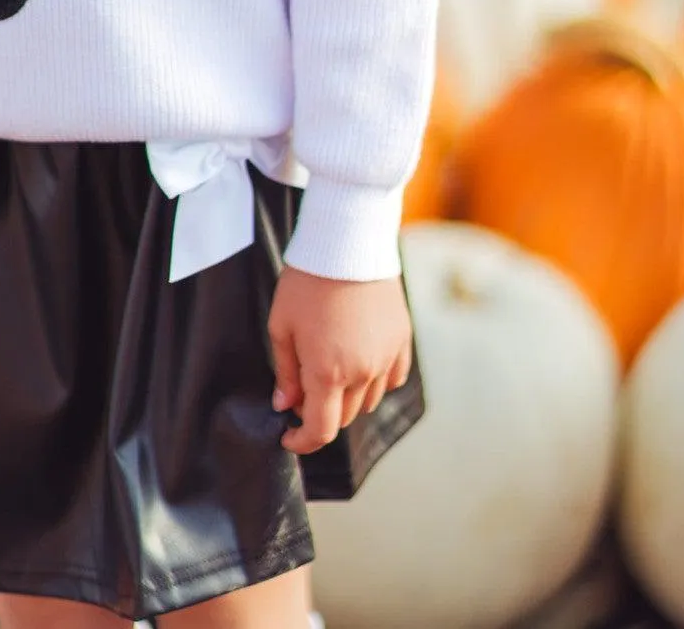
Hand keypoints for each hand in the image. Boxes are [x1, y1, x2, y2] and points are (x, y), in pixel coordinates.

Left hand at [267, 266, 412, 455]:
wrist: (348, 241)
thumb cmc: (308, 280)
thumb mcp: (282, 324)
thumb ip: (285, 371)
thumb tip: (285, 405)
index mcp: (328, 371)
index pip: (321, 430)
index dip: (302, 441)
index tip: (289, 437)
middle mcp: (363, 372)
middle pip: (344, 417)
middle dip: (320, 413)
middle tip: (301, 392)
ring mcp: (386, 357)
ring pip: (367, 401)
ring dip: (347, 399)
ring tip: (328, 370)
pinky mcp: (401, 341)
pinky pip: (392, 379)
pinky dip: (375, 382)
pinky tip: (359, 363)